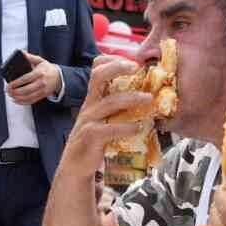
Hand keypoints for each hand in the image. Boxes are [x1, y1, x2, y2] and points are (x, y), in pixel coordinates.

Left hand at [6, 51, 63, 105]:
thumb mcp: (40, 60)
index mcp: (39, 73)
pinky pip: (31, 101)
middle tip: (7, 90)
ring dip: (17, 98)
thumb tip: (22, 54)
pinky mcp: (42, 96)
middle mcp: (41, 82)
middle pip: (26, 90)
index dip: (15, 83)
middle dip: (15, 92)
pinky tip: (16, 100)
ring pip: (28, 97)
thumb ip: (30, 57)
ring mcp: (42, 90)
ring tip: (10, 95)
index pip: (25, 79)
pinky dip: (23, 102)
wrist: (58, 77)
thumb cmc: (47, 69)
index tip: (9, 85)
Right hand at [62, 55, 154, 173]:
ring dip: (132, 98)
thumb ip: (117, 106)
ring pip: (110, 102)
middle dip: (117, 68)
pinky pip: (110, 128)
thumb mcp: (103, 118)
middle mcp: (90, 104)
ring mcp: (89, 119)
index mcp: (94, 97)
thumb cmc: (95, 139)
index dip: (112, 60)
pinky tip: (140, 127)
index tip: (132, 61)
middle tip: (137, 68)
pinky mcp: (91, 136)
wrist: (76, 165)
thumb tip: (145, 94)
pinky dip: (127, 127)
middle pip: (98, 76)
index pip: (96, 68)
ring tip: (149, 99)